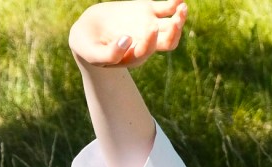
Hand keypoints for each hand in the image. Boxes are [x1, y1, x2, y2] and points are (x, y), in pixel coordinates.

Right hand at [69, 0, 187, 69]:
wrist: (88, 35)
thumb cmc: (89, 48)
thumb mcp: (93, 55)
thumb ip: (110, 54)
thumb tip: (127, 40)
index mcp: (135, 56)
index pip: (148, 50)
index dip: (151, 41)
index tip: (149, 27)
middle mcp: (146, 43)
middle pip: (168, 41)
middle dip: (175, 32)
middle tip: (177, 20)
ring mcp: (148, 26)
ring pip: (171, 26)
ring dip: (179, 18)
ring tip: (182, 7)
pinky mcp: (146, 11)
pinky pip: (165, 7)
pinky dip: (173, 3)